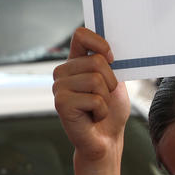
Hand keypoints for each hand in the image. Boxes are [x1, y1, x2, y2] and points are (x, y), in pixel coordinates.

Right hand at [52, 27, 130, 161]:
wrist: (106, 138)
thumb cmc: (111, 110)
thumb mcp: (115, 81)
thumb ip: (110, 63)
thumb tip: (109, 48)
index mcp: (75, 62)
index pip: (81, 35)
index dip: (99, 42)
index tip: (112, 57)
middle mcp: (63, 72)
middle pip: (96, 61)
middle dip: (111, 81)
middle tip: (105, 96)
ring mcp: (59, 87)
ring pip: (96, 79)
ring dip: (106, 97)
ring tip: (98, 107)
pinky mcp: (61, 103)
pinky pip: (95, 99)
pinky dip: (102, 110)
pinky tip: (93, 117)